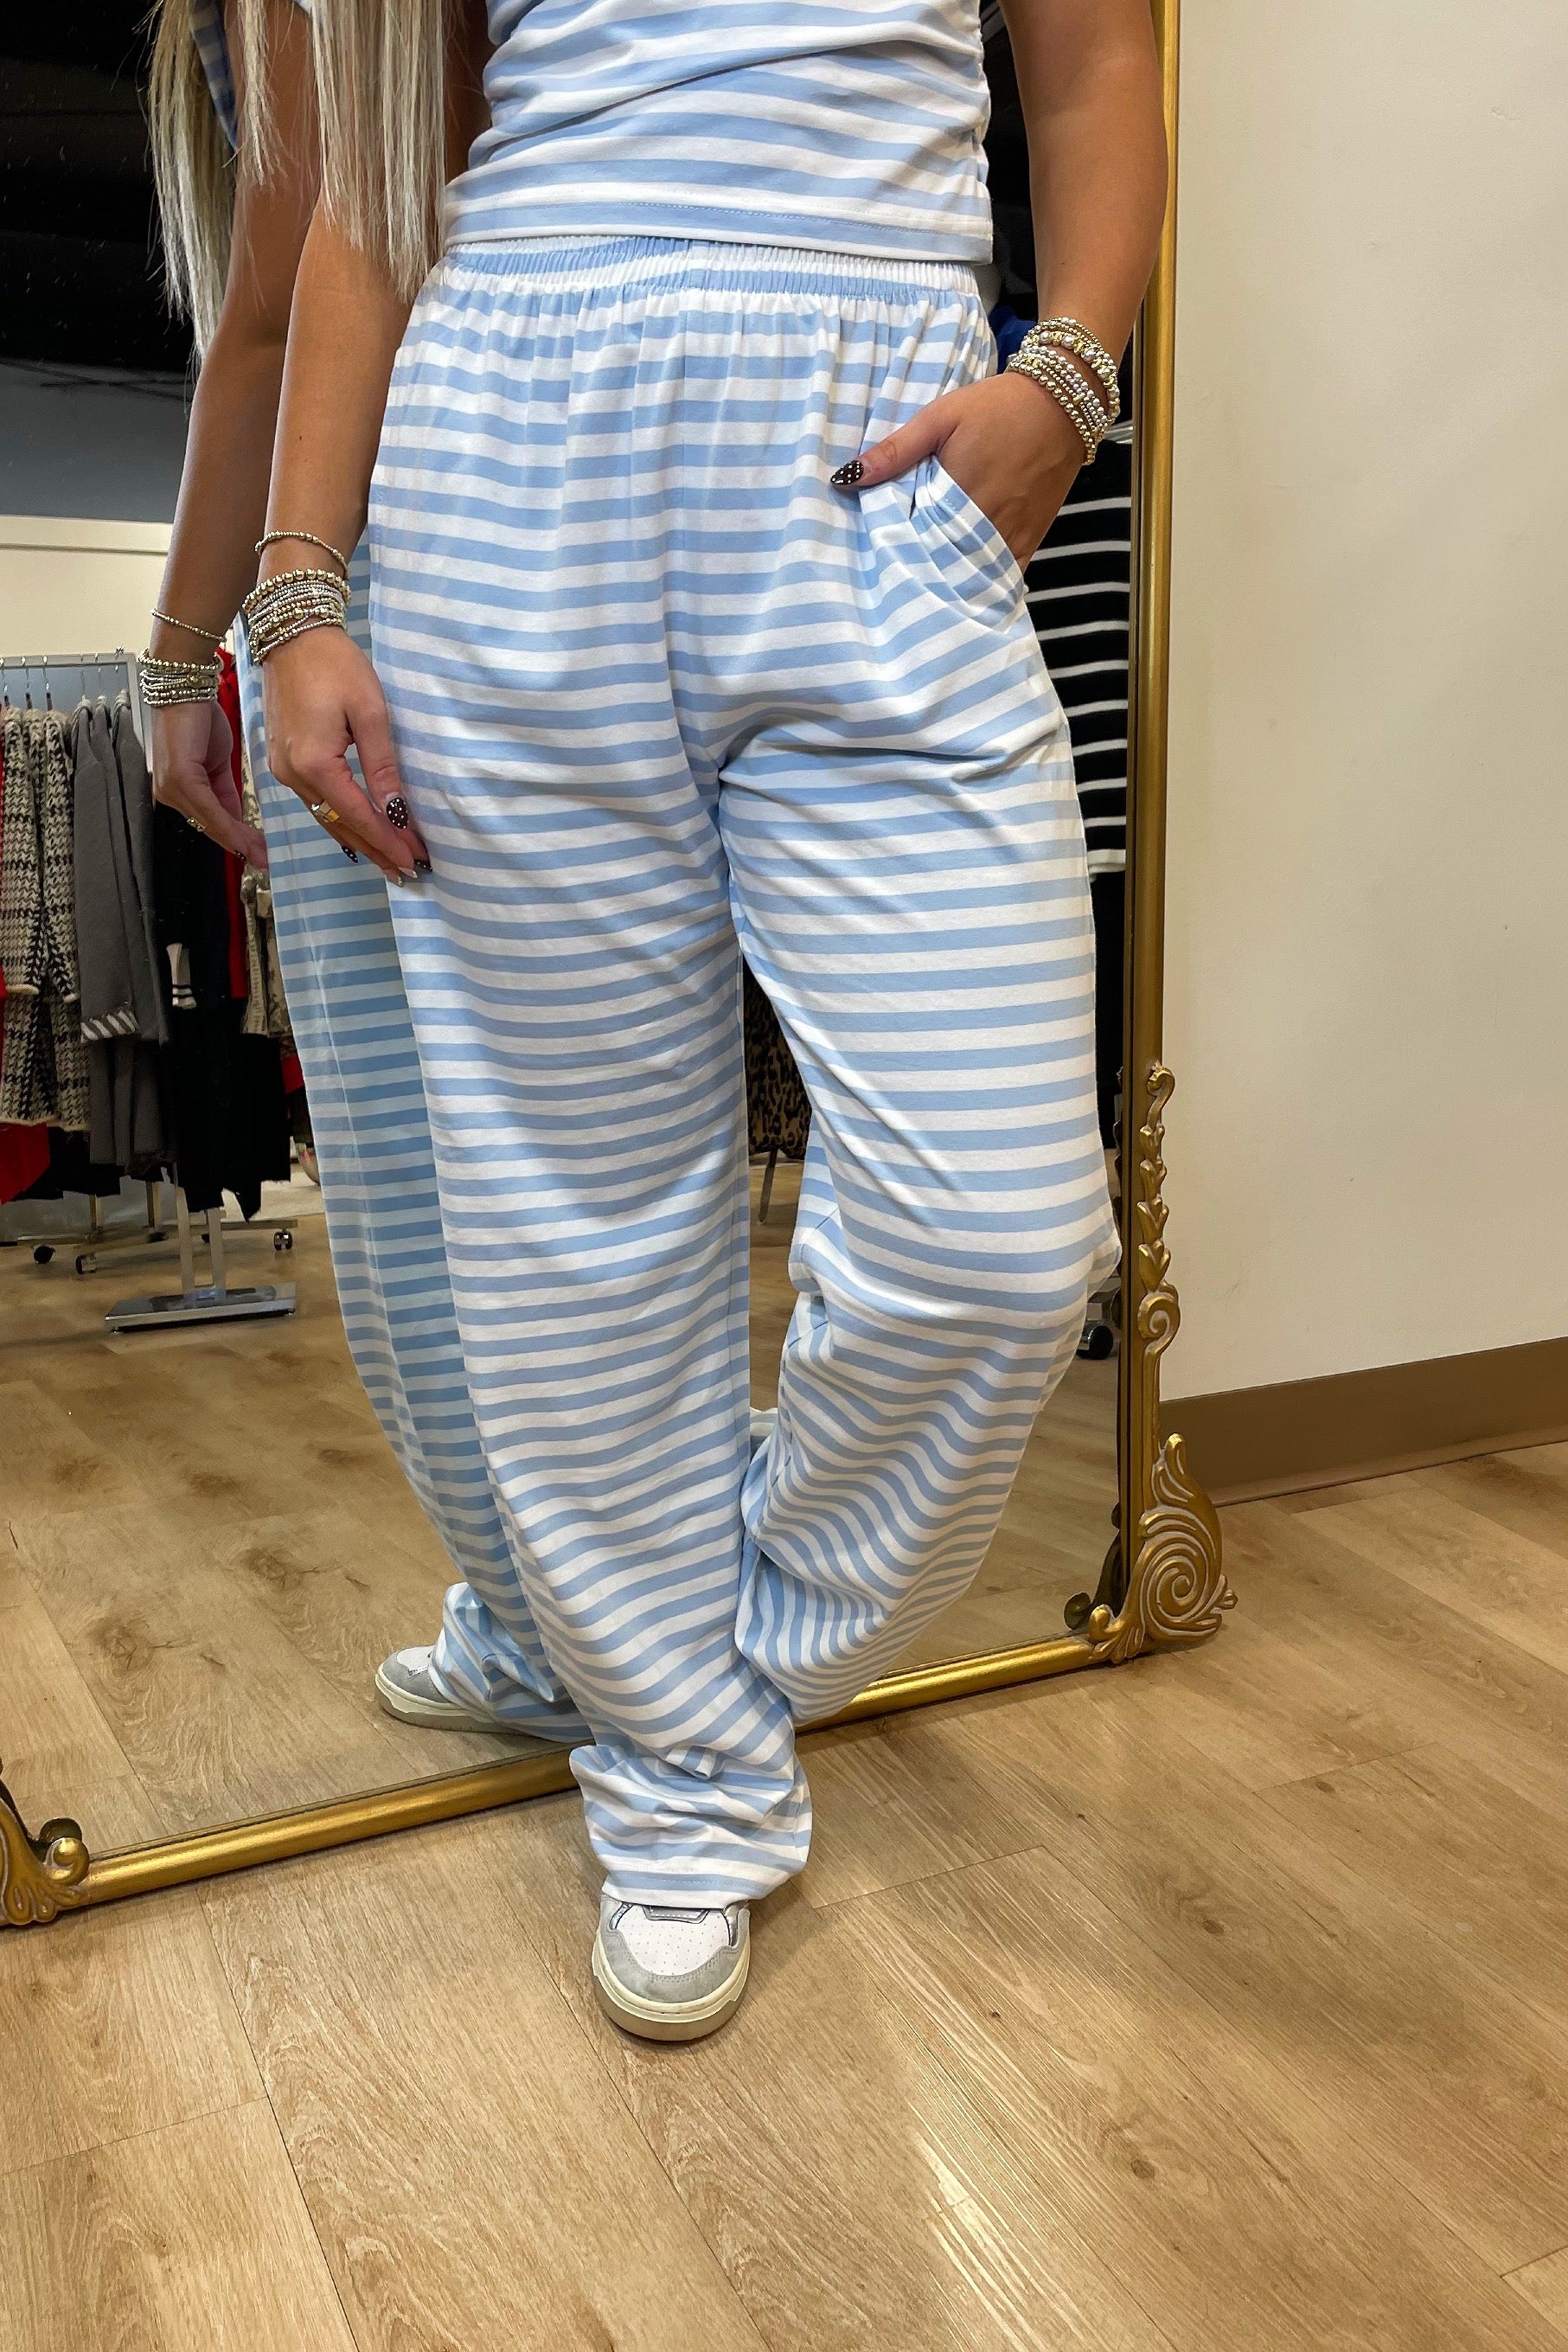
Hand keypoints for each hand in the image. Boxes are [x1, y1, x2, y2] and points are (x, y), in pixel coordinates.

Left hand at [149, 698, 266, 864]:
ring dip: (239, 841)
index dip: (233, 840)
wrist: (187, 688)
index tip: (256, 854)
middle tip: (264, 861)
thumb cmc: (198, 717)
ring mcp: (172, 787)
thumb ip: (224, 792)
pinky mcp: (180, 779)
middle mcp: (169, 793)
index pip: (208, 822)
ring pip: (210, 823)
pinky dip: (231, 826)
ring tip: (262, 854)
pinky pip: (209, 810)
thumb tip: (238, 819)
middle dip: (240, 847)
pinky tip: (247, 838)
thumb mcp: (217, 762)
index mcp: (177, 789)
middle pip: (209, 828)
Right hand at [261, 626, 428, 881]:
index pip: (359, 817)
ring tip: (389, 861)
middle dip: (377, 850)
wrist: (292, 634)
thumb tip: (396, 812)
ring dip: (359, 840)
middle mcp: (293, 775)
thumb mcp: (370, 713)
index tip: (415, 861)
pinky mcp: (282, 761)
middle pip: (341, 826)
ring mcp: (282, 770)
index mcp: (315, 764)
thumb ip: (382, 767)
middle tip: (408, 873)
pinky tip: (358, 833)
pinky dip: (340, 820)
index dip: (389, 841)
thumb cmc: (335, 665)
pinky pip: (315, 802)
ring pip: (326, 818)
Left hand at [833, 370, 1084, 567]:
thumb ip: (896, 450)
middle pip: (942, 563)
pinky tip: (964, 593)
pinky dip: (984, 583)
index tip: (875, 563)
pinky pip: (1006, 574)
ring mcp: (1011, 534)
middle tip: (893, 583)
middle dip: (919, 573)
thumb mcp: (940, 416)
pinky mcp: (1032, 538)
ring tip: (923, 591)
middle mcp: (985, 522)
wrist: (1062, 401)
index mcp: (956, 494)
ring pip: (972, 574)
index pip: (915, 541)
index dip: (895, 555)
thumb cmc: (996, 406)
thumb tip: (846, 477)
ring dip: (949, 581)